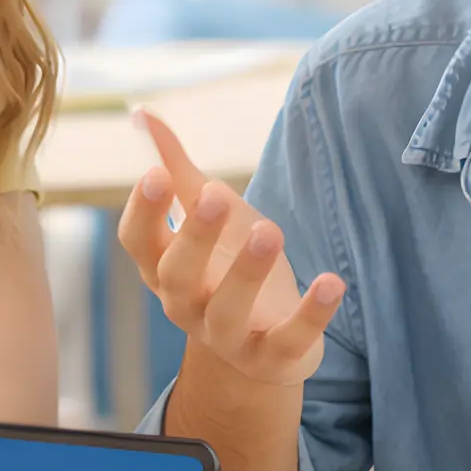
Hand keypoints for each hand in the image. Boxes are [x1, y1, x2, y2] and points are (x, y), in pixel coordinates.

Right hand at [117, 107, 344, 387]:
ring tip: (270, 230)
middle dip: (195, 236)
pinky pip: (290, 341)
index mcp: (163, 269)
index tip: (155, 175)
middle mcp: (186, 306)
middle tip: (217, 193)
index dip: (143, 213)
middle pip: (176, 275)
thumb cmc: (227, 266)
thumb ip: (178, 170)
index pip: (137, 244)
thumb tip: (142, 113)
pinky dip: (312, 314)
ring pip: (227, 311)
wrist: (263, 345)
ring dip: (247, 272)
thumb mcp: (205, 217)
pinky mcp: (273, 357)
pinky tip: (333, 282)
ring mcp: (227, 337)